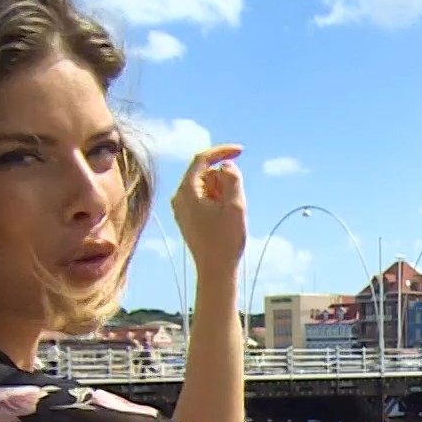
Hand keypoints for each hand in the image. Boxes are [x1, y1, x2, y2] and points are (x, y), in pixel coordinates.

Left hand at [171, 144, 246, 271]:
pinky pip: (205, 199)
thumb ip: (233, 179)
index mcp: (186, 191)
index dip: (222, 151)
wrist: (215, 270)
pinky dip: (218, 203)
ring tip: (228, 216)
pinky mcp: (187, 217)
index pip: (202, 159)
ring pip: (207, 187)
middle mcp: (179, 197)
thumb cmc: (225, 240)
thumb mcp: (236, 205)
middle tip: (234, 204)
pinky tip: (223, 222)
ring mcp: (182, 208)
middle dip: (224, 182)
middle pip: (206, 174)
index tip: (241, 151)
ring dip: (223, 193)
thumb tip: (226, 165)